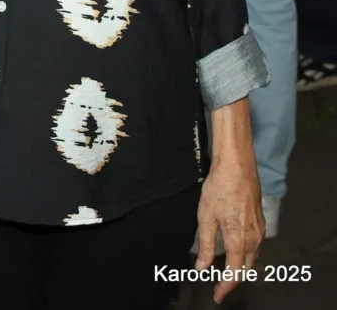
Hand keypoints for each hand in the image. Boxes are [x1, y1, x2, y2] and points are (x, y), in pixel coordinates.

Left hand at [196, 157, 263, 303]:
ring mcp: (259, 231)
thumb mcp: (205, 217)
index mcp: (239, 240)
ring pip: (252, 258)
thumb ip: (206, 245)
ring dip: (241, 268)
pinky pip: (255, 246)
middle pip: (246, 269)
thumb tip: (202, 267)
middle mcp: (253, 239)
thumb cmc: (219, 189)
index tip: (217, 296)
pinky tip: (236, 253)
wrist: (237, 167)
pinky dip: (246, 255)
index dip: (226, 287)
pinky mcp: (260, 223)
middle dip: (234, 281)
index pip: (235, 273)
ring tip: (226, 274)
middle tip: (219, 287)